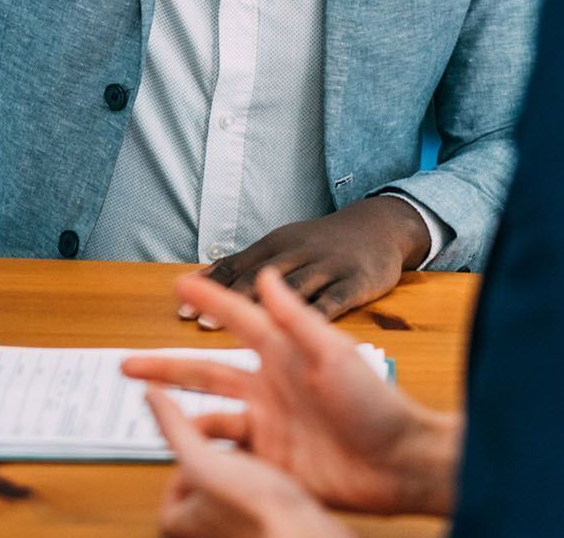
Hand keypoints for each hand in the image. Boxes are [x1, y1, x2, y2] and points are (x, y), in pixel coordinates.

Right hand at [124, 268, 459, 516]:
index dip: (209, 301)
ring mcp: (268, 426)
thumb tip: (266, 274)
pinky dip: (203, 452)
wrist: (400, 464)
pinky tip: (181, 451)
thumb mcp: (333, 353)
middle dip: (165, 366)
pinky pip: (226, 455)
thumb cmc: (376, 405)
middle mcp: (269, 387)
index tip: (179, 284)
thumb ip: (296, 316)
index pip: (238, 319)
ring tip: (144, 410)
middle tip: (128, 363)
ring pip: (208, 415)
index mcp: (284, 354)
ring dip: (177, 412)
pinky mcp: (271, 461)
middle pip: (205, 373)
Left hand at [195, 195, 428, 323]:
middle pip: (259, 279)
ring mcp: (328, 267)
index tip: (183, 308)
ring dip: (264, 311)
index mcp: (276, 244)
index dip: (209, 287)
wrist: (380, 227)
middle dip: (228, 301)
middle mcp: (298, 253)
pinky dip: (314, 317)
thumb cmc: (323, 243)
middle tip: (201, 324)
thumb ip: (246, 263)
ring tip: (244, 333)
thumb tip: (200, 278)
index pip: (236, 265)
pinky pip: (334, 302)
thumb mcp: (285, 244)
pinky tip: (297, 336)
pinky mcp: (356, 283)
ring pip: (292, 290)